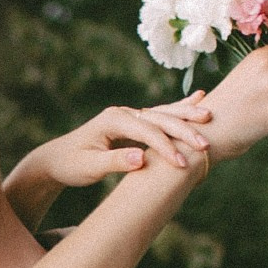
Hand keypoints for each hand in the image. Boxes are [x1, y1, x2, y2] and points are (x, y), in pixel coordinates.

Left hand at [4, 100, 211, 225]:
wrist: (58, 159)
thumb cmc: (71, 165)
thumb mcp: (90, 167)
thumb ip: (115, 162)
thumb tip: (141, 158)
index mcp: (113, 120)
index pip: (146, 131)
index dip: (165, 147)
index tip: (182, 164)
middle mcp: (123, 113)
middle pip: (159, 118)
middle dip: (183, 130)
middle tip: (205, 145)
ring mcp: (129, 116)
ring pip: (163, 113)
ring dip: (186, 115)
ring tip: (210, 114)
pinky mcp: (133, 123)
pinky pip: (160, 115)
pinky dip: (179, 109)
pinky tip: (197, 99)